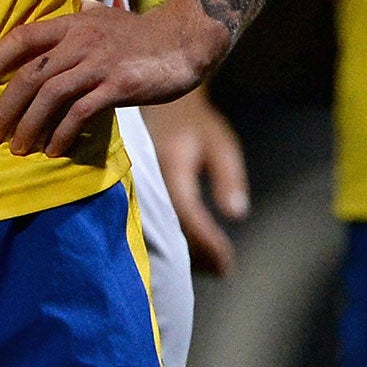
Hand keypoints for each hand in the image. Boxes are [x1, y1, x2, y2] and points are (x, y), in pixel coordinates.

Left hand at [0, 0, 226, 157]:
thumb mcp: (101, 17)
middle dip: (5, 106)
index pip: (22, 36)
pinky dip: (63, 133)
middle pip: (31, 73)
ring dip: (29, 125)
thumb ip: (73, 21)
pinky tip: (54, 149)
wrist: (185, 39)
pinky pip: (81, 111)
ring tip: (18, 149)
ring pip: (51, 94)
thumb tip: (45, 30)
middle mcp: (81, 39)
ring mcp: (100, 61)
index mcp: (72, 22)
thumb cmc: (138, 34)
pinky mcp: (119, 84)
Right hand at [140, 87, 248, 273]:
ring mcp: (134, 185)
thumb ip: (228, 176)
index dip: (205, 240)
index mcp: (170, 162)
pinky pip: (147, 223)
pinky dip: (170, 241)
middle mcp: (146, 176)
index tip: (226, 263)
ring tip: (212, 265)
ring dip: (183, 251)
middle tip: (222, 269)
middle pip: (168, 228)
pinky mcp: (130, 191)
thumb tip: (236, 213)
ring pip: (155, 231)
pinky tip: (191, 249)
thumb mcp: (219, 143)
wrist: (155, 98)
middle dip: (196, 254)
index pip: (186, 210)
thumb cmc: (194, 123)